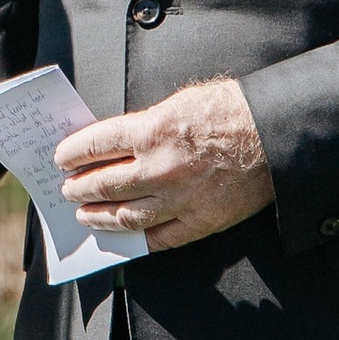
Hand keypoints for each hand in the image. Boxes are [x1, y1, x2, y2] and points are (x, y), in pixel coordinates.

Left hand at [53, 76, 274, 252]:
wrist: (277, 134)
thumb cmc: (233, 110)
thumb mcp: (182, 100)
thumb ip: (147, 123)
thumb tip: (115, 142)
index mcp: (153, 130)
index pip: (95, 144)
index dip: (72, 153)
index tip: (61, 159)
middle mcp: (160, 167)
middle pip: (104, 183)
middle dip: (79, 188)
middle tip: (67, 190)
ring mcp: (180, 199)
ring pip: (125, 216)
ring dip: (99, 217)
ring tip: (86, 215)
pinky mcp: (200, 221)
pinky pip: (159, 238)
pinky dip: (137, 239)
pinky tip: (124, 236)